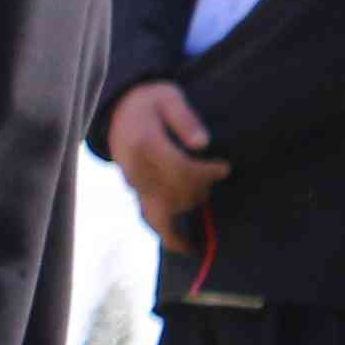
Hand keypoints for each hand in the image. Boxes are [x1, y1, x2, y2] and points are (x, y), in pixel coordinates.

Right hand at [104, 80, 226, 228]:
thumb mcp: (168, 97)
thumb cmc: (150, 100)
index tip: (224, 168)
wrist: (119, 110)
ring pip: (164, 211)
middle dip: (202, 187)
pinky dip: (169, 235)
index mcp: (143, 144)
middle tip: (220, 172)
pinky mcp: (137, 192)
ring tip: (207, 191)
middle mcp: (136, 170)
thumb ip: (185, 118)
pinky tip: (188, 247)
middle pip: (174, 192)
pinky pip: (151, 219)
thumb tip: (203, 143)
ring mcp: (134, 185)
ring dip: (191, 204)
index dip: (205, 172)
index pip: (178, 168)